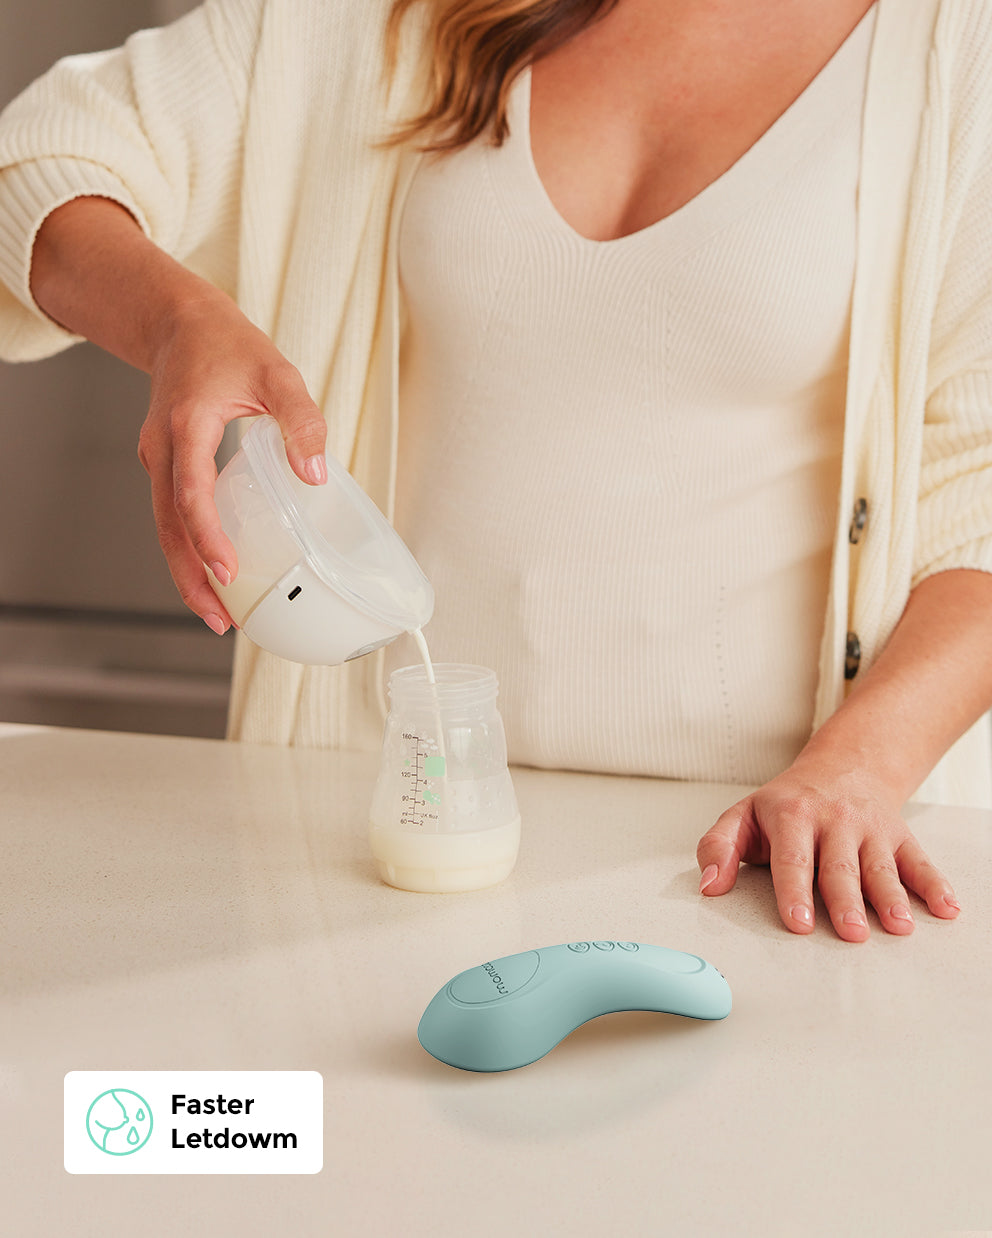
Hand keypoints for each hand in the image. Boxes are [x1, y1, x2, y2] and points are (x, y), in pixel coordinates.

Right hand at [137, 292, 327, 633]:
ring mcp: (157, 458)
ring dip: (186, 571)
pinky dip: (186, 548)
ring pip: (164, 526)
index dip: (206, 534)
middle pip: (167, 525)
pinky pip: (170, 514)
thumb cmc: (228, 345)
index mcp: (186, 425)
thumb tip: (313, 476)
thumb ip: (301, 422)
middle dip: (190, 576)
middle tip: (219, 620)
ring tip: (216, 614)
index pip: (190, 491)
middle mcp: (162, 447)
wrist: (180, 321)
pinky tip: (212, 573)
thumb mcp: (278, 373)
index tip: (226, 570)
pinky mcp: (164, 464)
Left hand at [695, 756, 961, 940]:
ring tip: (898, 927)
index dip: (794, 890)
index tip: (798, 922)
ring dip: (891, 897)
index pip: (793, 858)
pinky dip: (934, 884)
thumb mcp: (743, 816)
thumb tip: (709, 886)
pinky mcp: (899, 836)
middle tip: (851, 933)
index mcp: (791, 815)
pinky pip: (919, 861)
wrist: (842, 767)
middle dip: (845, 900)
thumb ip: (718, 847)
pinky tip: (946, 908)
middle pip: (839, 866)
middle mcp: (833, 820)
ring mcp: (869, 828)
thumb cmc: (786, 804)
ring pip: (880, 865)